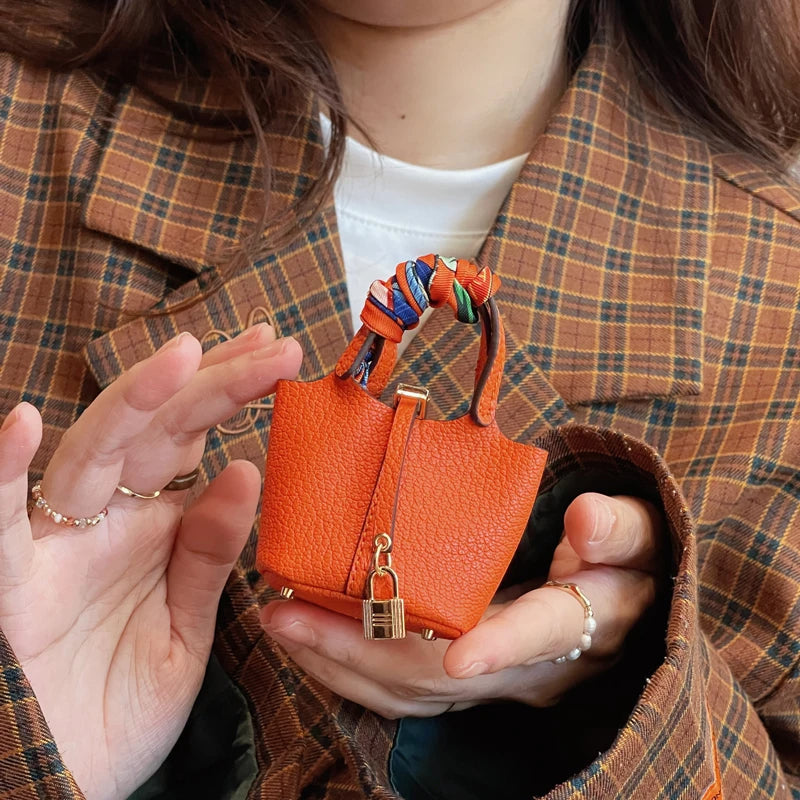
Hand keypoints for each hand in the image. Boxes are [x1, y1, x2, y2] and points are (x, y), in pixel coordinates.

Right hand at [0, 324, 301, 798]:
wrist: (66, 783)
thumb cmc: (123, 703)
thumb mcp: (186, 625)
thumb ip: (209, 554)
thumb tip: (245, 470)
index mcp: (149, 524)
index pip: (194, 437)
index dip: (231, 389)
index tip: (276, 349)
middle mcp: (102, 520)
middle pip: (157, 430)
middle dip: (213, 382)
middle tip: (271, 343)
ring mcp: (54, 545)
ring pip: (91, 454)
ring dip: (133, 401)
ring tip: (184, 355)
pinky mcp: (9, 586)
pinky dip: (1, 472)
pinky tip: (22, 424)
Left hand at [259, 493, 662, 716]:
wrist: (613, 598)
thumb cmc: (620, 554)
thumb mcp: (635, 534)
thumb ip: (618, 528)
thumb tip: (586, 518)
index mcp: (576, 622)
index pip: (540, 634)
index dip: (501, 646)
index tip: (454, 655)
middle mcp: (524, 665)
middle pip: (440, 675)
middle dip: (362, 650)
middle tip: (286, 614)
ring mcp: (487, 680)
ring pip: (409, 694)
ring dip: (341, 665)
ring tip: (279, 624)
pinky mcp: (458, 680)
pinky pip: (398, 690)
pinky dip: (349, 670)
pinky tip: (309, 639)